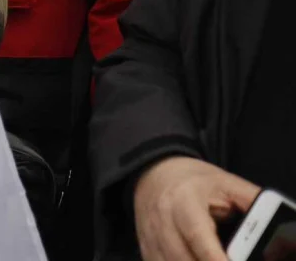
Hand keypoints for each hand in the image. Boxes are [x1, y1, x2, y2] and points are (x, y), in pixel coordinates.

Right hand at [134, 156, 260, 260]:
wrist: (155, 173)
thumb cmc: (195, 181)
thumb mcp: (227, 184)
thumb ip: (254, 204)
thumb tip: (279, 223)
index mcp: (185, 201)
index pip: (198, 237)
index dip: (214, 259)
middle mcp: (162, 219)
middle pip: (182, 258)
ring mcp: (150, 236)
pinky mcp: (145, 248)